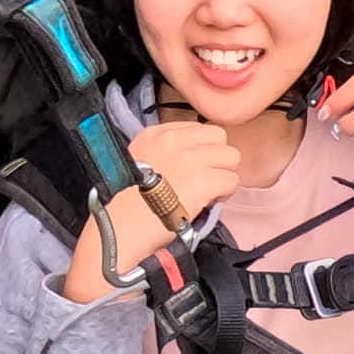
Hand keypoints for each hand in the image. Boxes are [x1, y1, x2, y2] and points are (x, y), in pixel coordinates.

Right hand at [61, 118, 255, 299]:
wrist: (121, 225)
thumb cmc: (127, 203)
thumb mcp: (138, 161)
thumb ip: (163, 153)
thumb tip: (193, 160)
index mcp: (155, 134)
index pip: (197, 128)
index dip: (201, 149)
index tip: (194, 167)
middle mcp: (173, 140)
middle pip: (219, 137)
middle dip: (217, 158)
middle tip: (206, 178)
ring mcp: (189, 158)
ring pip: (231, 156)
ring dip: (224, 175)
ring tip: (209, 192)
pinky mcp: (202, 180)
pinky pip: (232, 180)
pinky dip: (225, 193)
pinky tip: (209, 202)